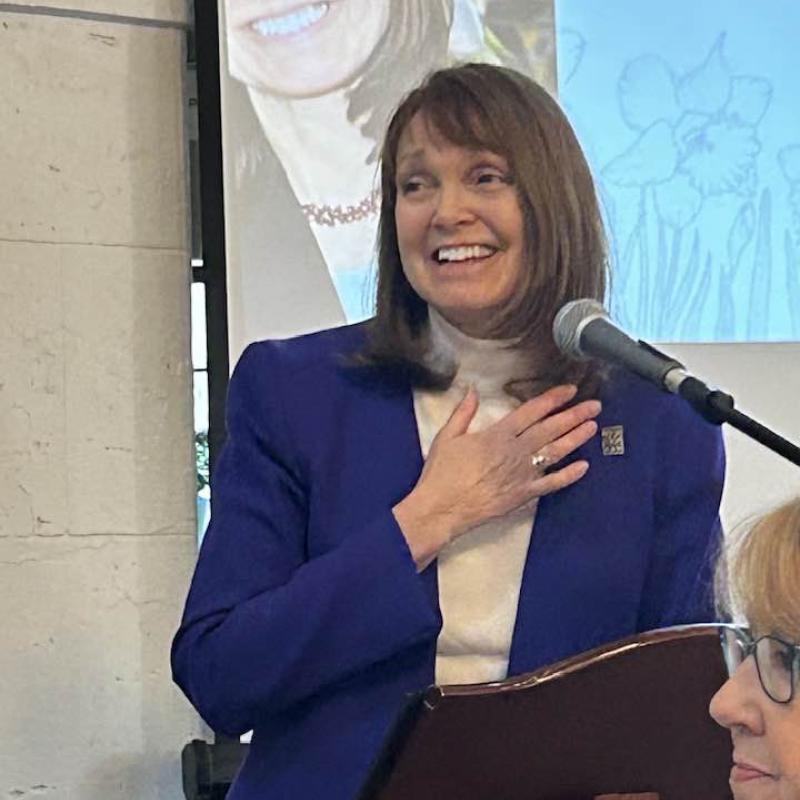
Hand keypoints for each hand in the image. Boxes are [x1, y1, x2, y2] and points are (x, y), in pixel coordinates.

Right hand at [393, 384, 600, 569]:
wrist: (442, 508)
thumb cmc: (441, 472)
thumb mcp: (447, 436)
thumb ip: (463, 412)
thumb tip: (472, 390)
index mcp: (498, 434)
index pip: (532, 411)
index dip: (553, 399)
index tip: (570, 390)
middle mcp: (515, 451)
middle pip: (550, 429)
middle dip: (574, 415)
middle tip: (594, 406)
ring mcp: (522, 474)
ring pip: (556, 452)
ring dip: (576, 439)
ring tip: (593, 427)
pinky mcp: (524, 495)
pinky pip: (552, 484)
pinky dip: (569, 475)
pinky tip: (584, 467)